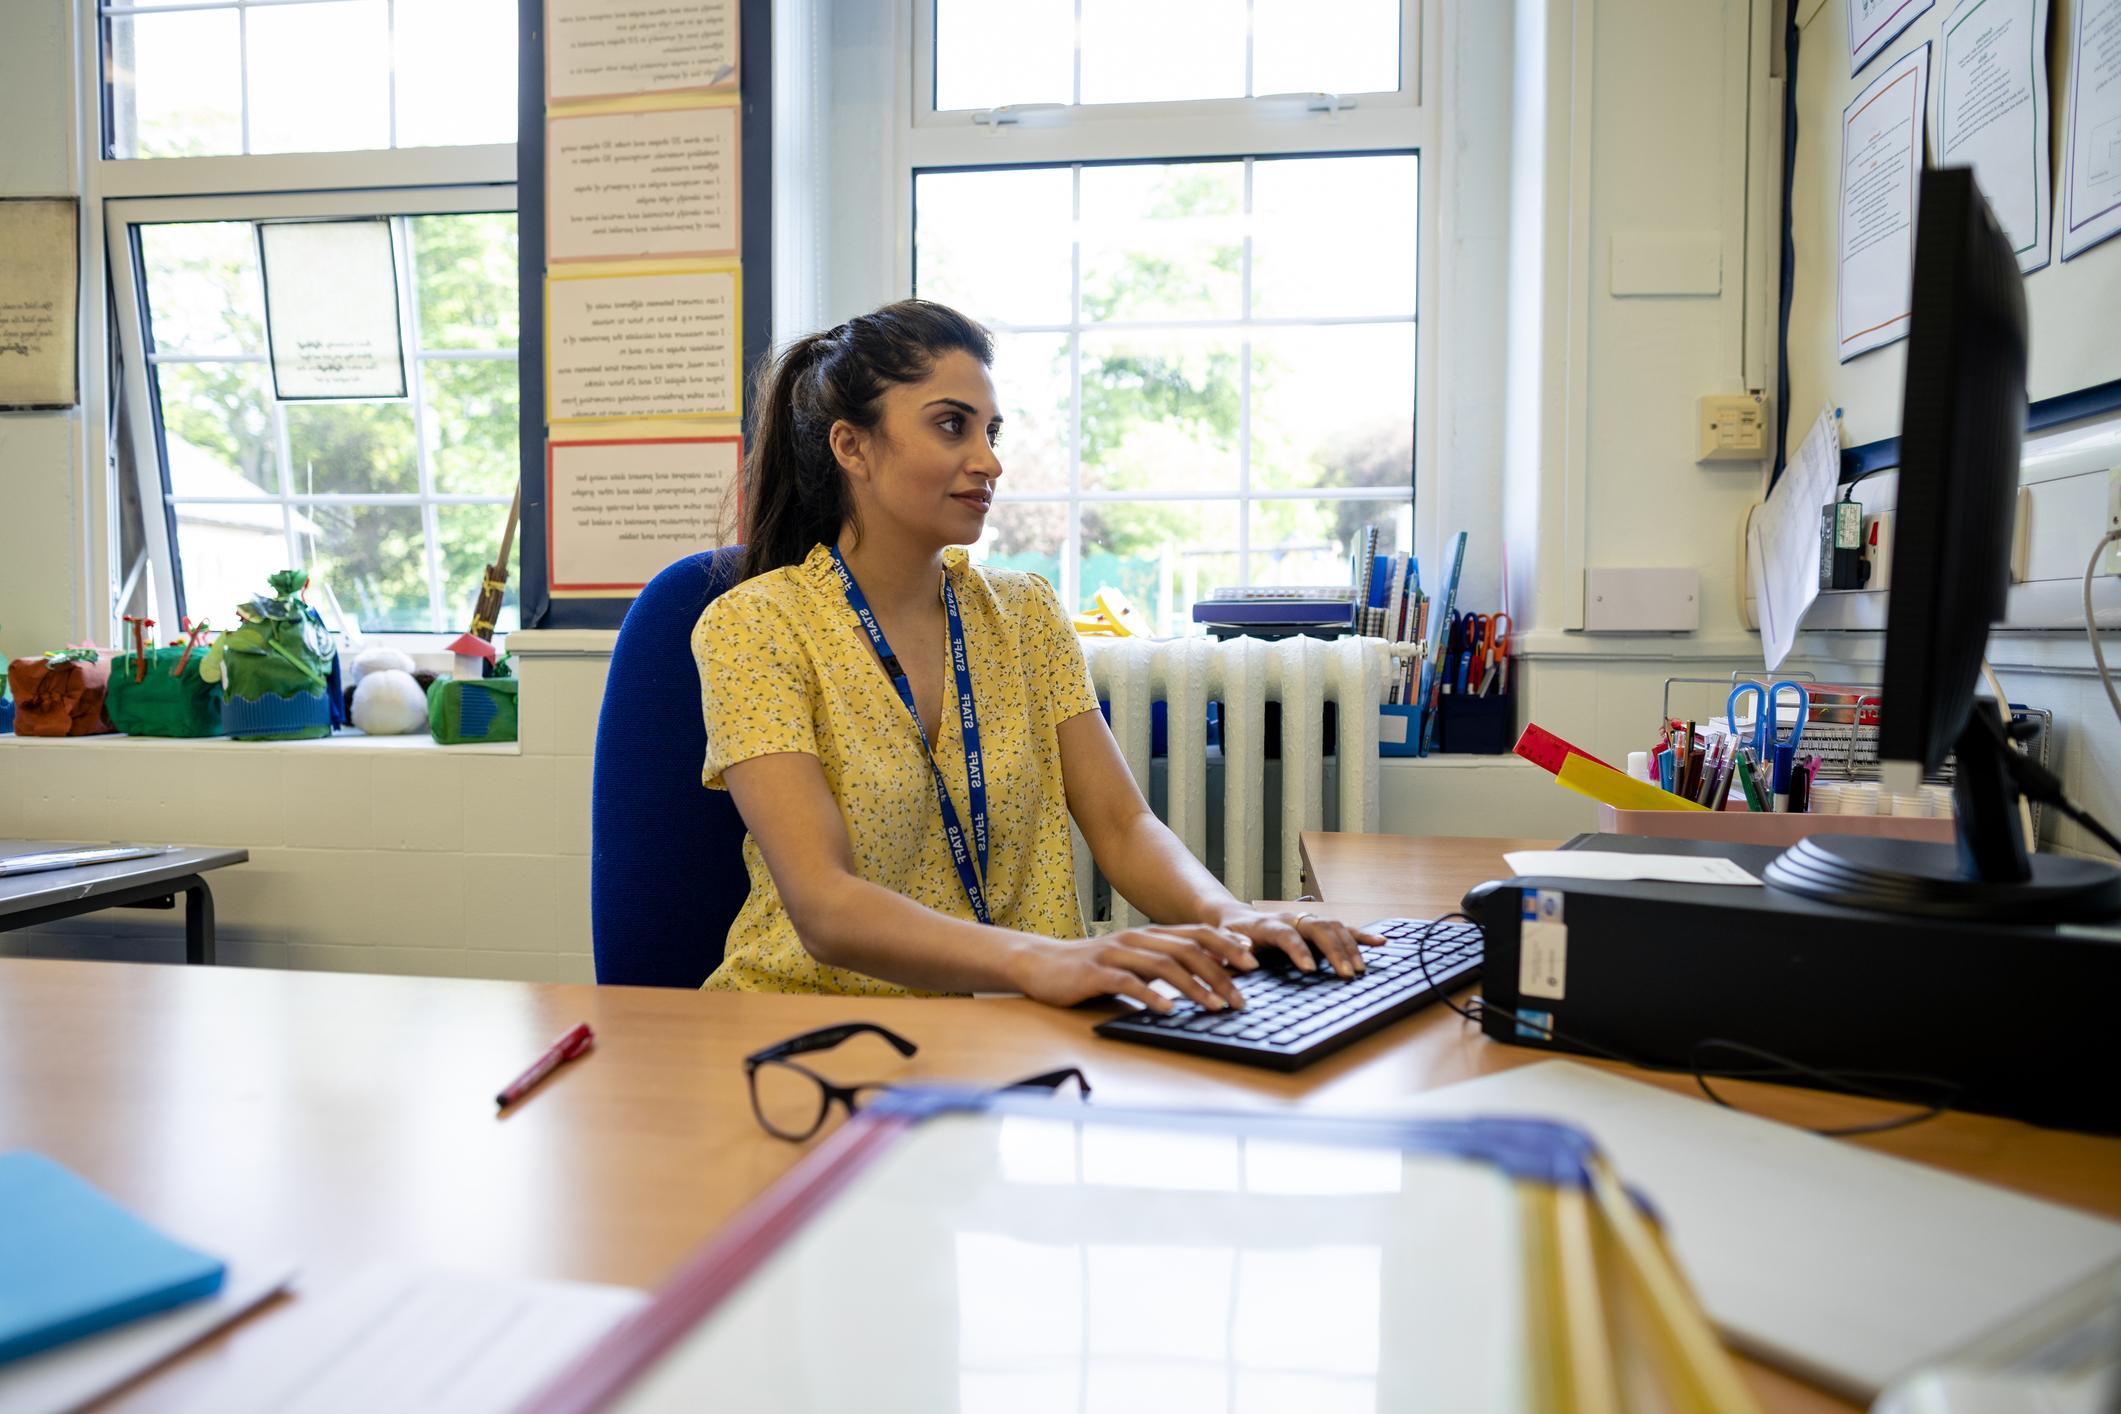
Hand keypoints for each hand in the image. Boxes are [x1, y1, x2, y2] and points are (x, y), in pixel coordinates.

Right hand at [1008, 925, 1262, 1013]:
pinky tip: (1167, 1010)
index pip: (1195, 935)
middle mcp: (1135, 940)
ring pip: (1162, 965)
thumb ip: (1162, 966)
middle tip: (1241, 997)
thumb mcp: (1132, 964)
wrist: (1040, 964)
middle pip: (1186, 950)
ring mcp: (1114, 954)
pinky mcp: (1094, 973)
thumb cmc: (1090, 969)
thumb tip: (1205, 978)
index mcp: (1148, 936)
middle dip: (1218, 973)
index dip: (1225, 946)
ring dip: (1193, 986)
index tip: (1252, 963)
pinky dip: (1150, 995)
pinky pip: (1127, 983)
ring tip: (1215, 1006)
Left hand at [1202, 907, 1382, 978]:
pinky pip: (1342, 927)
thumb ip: (1232, 949)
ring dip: (1350, 946)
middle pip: (1318, 928)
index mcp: (1266, 925)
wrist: (1231, 917)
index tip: (1309, 969)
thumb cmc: (1226, 935)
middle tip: (1346, 974)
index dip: (1299, 951)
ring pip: (1334, 927)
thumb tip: (1246, 956)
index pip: (1287, 935)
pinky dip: (1362, 935)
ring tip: (1360, 969)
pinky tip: (1381, 943)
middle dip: (1334, 951)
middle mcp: (1289, 918)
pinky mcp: (1315, 925)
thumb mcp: (1220, 943)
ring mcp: (1304, 919)